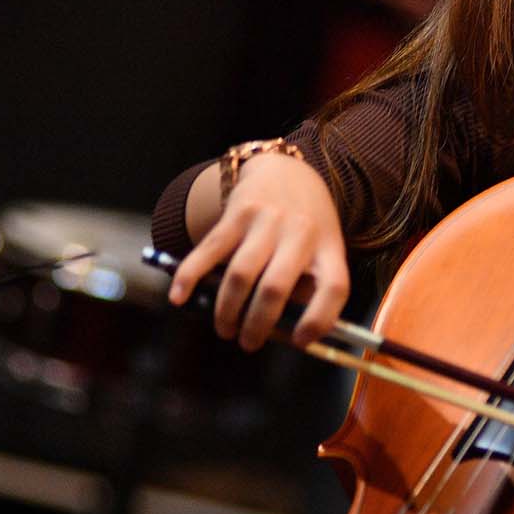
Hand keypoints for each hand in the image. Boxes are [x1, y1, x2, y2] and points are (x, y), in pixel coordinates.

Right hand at [167, 153, 350, 349]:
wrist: (285, 170)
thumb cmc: (306, 222)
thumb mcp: (323, 248)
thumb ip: (309, 286)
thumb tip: (282, 332)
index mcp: (328, 247)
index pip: (334, 287)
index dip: (318, 319)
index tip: (299, 341)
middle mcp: (300, 232)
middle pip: (275, 288)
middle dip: (256, 325)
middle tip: (248, 343)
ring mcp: (267, 220)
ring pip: (240, 275)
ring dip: (226, 310)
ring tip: (225, 328)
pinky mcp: (237, 212)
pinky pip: (209, 251)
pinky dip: (190, 277)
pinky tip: (179, 298)